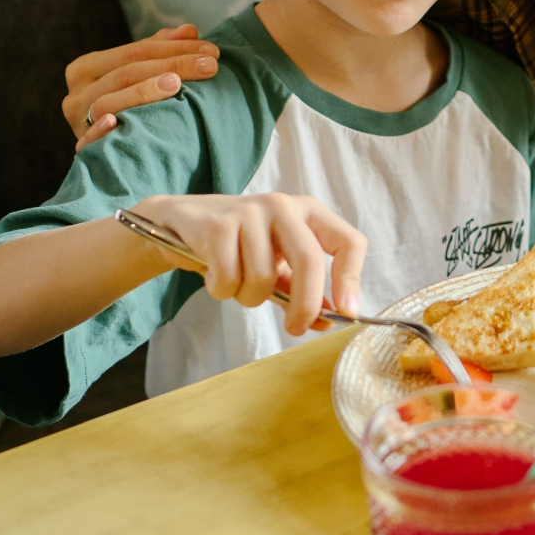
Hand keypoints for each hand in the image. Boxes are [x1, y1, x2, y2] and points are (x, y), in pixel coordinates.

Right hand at [64, 24, 218, 148]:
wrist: (117, 160)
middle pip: (126, 73)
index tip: (211, 51)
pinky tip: (118, 122)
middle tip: (210, 66)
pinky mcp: (83, 149)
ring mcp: (78, 122)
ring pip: (109, 101)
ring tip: (177, 84)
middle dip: (172, 65)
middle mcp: (77, 94)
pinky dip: (101, 130)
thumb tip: (189, 30)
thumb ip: (160, 51)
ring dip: (143, 91)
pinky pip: (89, 140)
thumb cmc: (131, 107)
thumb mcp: (141, 75)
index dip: (174, 48)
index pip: (134, 51)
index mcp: (86, 68)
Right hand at [139, 192, 365, 335]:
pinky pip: (229, 277)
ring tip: (236, 284)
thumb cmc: (240, 246)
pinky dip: (222, 289)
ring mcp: (251, 211)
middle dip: (304, 304)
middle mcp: (284, 206)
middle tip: (295, 328)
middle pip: (309, 260)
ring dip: (248, 297)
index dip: (351, 278)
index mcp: (309, 214)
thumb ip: (302, 291)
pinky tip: (215, 276)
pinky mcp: (219, 224)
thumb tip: (329, 320)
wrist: (183, 224)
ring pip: (262, 277)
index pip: (348, 240)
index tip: (347, 313)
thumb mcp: (277, 266)